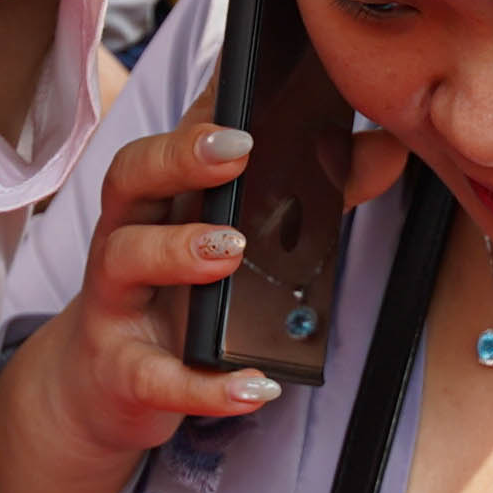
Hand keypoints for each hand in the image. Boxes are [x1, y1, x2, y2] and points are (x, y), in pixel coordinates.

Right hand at [0, 121, 304, 492]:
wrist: (106, 387)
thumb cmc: (175, 299)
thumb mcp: (229, 247)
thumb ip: (308, 201)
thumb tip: (386, 148)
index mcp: (155, 202)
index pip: (167, 140)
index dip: (198, 122)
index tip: (244, 106)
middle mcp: (123, 238)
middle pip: (129, 178)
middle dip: (179, 158)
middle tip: (238, 153)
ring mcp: (114, 303)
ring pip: (125, 259)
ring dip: (178, 250)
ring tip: (233, 251)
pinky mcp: (120, 371)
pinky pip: (154, 376)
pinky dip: (203, 384)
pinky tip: (254, 386)